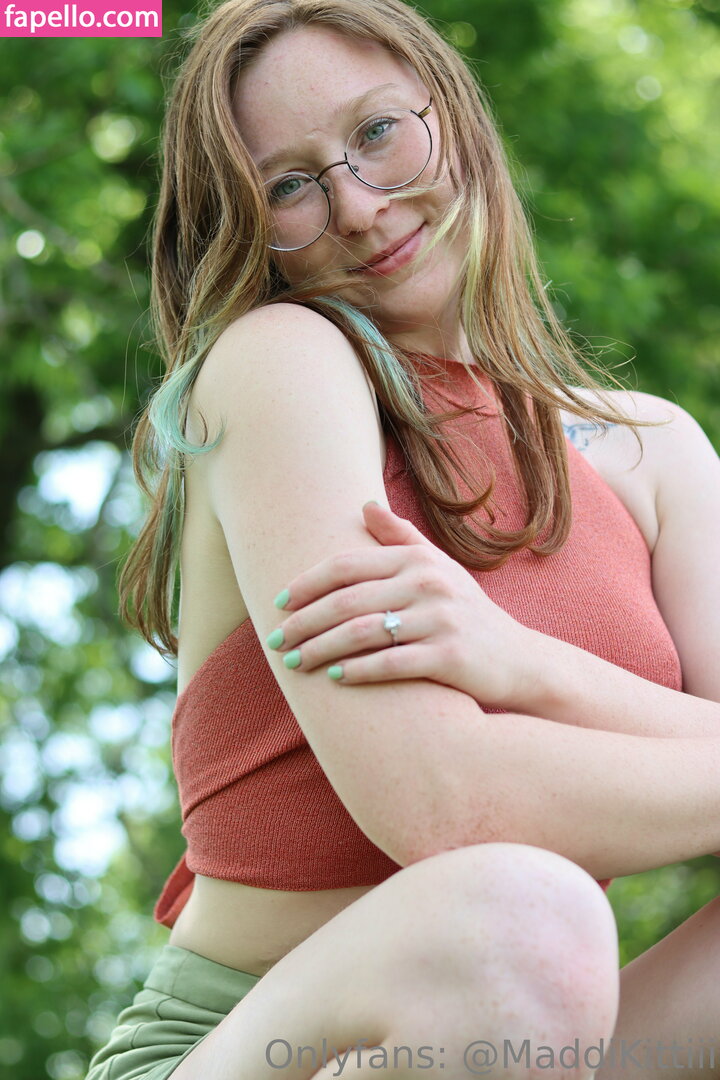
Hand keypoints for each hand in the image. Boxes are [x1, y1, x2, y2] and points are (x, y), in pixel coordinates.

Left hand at [266, 501, 537, 711]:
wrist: (520, 660)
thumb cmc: (469, 613)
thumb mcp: (439, 568)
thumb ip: (401, 537)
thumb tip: (364, 505)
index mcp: (418, 560)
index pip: (347, 565)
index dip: (306, 584)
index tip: (278, 603)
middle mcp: (428, 584)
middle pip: (346, 600)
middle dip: (304, 622)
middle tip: (276, 641)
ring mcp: (440, 619)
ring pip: (362, 632)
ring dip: (321, 649)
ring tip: (295, 663)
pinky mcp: (450, 656)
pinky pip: (390, 662)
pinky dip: (357, 671)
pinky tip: (335, 679)